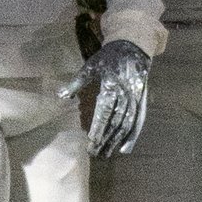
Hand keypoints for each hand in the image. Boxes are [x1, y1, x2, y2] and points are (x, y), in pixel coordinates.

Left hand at [68, 37, 151, 158]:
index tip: (90, 141)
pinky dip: (133, 136)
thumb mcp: (90, 67)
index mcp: (110, 85)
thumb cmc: (107, 58)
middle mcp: (125, 94)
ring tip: (106, 154)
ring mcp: (135, 99)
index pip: (104, 111)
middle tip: (95, 153)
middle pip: (115, 122)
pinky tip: (125, 149)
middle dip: (105, 139)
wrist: (132, 48)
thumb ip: (76, 83)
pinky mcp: (142, 102)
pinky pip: (138, 121)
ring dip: (116, 141)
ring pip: (126, 124)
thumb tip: (60, 95)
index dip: (98, 127)